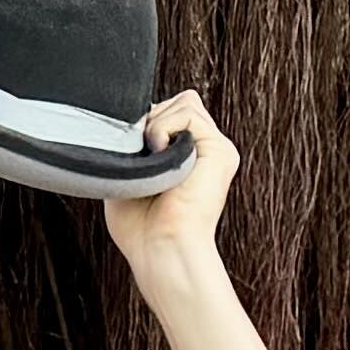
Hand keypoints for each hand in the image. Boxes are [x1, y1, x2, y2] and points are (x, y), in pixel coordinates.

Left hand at [101, 92, 237, 270]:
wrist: (159, 248)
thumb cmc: (140, 228)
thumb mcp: (128, 176)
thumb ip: (135, 145)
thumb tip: (132, 117)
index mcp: (188, 155)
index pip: (171, 111)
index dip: (148, 122)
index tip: (134, 153)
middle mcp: (205, 149)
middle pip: (180, 101)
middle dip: (152, 121)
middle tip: (143, 159)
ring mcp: (216, 148)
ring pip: (184, 102)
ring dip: (156, 127)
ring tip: (152, 163)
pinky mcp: (221, 149)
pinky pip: (187, 111)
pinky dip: (163, 129)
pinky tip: (160, 158)